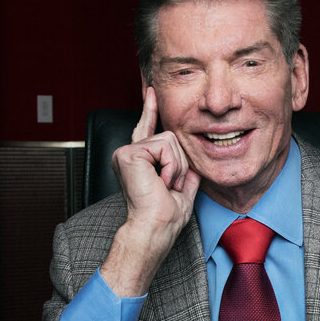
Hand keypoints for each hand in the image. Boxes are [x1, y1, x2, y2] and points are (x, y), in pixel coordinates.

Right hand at [102, 87, 199, 297]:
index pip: (147, 130)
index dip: (150, 110)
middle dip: (180, 163)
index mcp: (137, 162)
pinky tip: (160, 182)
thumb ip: (184, 172)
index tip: (152, 91)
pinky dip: (170, 166)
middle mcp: (127, 154)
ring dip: (176, 167)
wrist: (153, 229)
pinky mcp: (129, 153)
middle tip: (168, 187)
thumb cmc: (164, 218)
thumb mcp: (181, 190)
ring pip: (169, 140)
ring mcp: (126, 152)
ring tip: (164, 186)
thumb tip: (193, 163)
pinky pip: (164, 146)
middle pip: (169, 137)